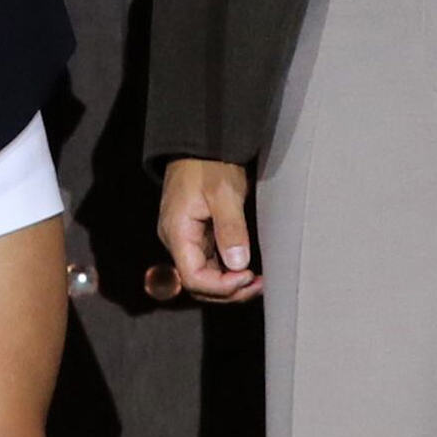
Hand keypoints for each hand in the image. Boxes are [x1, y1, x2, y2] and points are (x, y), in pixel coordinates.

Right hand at [156, 161, 259, 301]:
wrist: (201, 145)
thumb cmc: (208, 164)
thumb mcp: (223, 193)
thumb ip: (230, 229)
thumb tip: (238, 264)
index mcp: (177, 233)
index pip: (194, 277)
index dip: (221, 286)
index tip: (247, 276)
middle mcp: (178, 240)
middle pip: (199, 283)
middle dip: (229, 290)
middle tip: (258, 285)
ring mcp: (188, 238)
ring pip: (206, 276)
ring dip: (230, 283)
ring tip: (257, 281)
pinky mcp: (199, 234)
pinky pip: (211, 263)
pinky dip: (229, 271)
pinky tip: (247, 269)